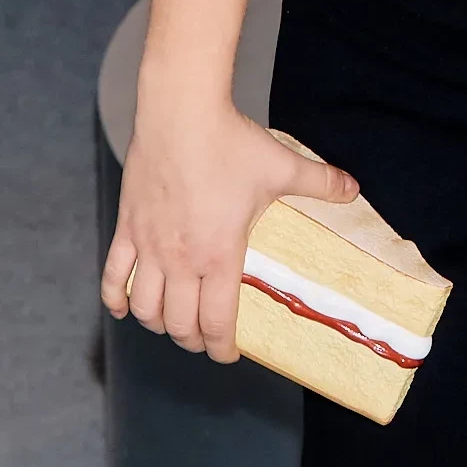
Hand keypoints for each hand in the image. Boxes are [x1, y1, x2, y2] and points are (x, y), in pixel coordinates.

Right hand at [103, 101, 355, 363]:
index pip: (216, 323)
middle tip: (204, 338)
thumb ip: (320, 183)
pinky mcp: (127, 226)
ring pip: (144, 307)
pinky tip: (124, 308)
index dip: (221, 348)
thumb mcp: (282, 166)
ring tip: (171, 322)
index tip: (229, 354)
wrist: (181, 112)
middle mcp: (179, 260)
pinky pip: (113, 274)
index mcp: (219, 256)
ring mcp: (148, 245)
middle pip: (179, 323)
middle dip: (193, 339)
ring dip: (157, 323)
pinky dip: (116, 298)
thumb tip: (353, 188)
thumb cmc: (230, 142)